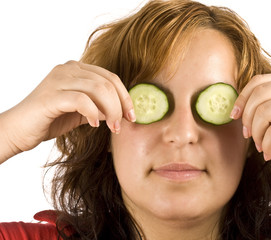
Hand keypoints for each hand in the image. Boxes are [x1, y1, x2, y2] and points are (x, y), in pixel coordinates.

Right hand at [0, 61, 134, 160]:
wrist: (18, 130)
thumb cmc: (50, 120)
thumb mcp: (81, 112)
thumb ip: (100, 107)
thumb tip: (122, 112)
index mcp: (77, 69)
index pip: (110, 77)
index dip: (125, 96)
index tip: (132, 116)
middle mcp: (68, 69)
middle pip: (107, 82)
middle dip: (120, 105)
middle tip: (122, 125)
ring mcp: (59, 79)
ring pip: (98, 89)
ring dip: (110, 111)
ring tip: (112, 127)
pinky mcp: (51, 95)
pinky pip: (82, 100)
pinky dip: (93, 113)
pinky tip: (93, 125)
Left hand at [230, 74, 270, 175]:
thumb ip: (265, 106)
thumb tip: (236, 108)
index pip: (259, 81)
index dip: (242, 98)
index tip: (233, 115)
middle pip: (259, 94)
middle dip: (247, 118)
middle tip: (247, 135)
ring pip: (264, 112)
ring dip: (257, 133)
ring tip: (259, 146)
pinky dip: (267, 145)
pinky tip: (268, 153)